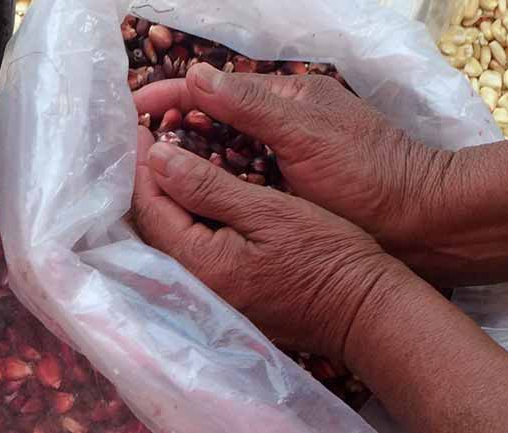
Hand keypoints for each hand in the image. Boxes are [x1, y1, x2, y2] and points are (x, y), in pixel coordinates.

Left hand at [131, 126, 411, 359]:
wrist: (365, 309)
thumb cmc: (326, 254)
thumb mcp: (269, 211)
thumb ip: (208, 187)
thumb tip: (157, 158)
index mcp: (200, 264)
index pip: (150, 208)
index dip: (143, 164)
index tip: (142, 128)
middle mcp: (194, 287)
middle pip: (152, 226)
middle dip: (147, 181)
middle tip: (148, 139)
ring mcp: (210, 297)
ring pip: (168, 240)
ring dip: (164, 199)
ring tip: (166, 160)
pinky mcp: (226, 298)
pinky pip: (189, 253)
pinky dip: (184, 220)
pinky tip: (193, 198)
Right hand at [134, 64, 454, 258]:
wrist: (423, 225)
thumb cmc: (368, 176)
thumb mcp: (307, 135)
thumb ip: (252, 105)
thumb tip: (195, 75)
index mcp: (286, 97)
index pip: (214, 86)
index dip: (170, 95)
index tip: (130, 112)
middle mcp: (279, 122)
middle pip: (212, 116)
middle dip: (171, 127)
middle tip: (127, 151)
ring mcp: (283, 157)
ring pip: (221, 150)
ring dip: (186, 158)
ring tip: (145, 177)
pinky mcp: (287, 189)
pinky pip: (237, 180)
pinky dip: (210, 184)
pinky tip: (188, 200)